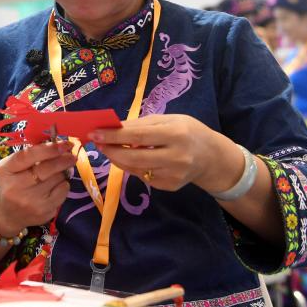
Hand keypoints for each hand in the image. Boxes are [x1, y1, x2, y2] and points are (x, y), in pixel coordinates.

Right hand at [0, 141, 73, 231]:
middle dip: (63, 160)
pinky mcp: (43, 212)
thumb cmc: (12, 183)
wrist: (8, 214)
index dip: (48, 149)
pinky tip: (57, 185)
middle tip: (71, 155)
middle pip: (46, 169)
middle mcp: (15, 187)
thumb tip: (58, 144)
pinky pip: (63, 192)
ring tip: (58, 172)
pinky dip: (63, 185)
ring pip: (57, 180)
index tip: (64, 144)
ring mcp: (30, 202)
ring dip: (62, 173)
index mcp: (5, 170)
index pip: (28, 156)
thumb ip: (30, 155)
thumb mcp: (12, 166)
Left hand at [92, 114, 241, 192]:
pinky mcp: (169, 187)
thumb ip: (141, 124)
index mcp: (176, 134)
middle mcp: (175, 157)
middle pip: (133, 157)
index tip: (94, 132)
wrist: (211, 157)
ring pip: (134, 168)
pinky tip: (132, 158)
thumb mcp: (168, 120)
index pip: (137, 136)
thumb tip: (112, 128)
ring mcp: (173, 175)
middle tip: (97, 142)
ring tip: (110, 147)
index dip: (113, 135)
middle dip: (110, 150)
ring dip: (117, 158)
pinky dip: (132, 166)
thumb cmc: (187, 132)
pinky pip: (142, 176)